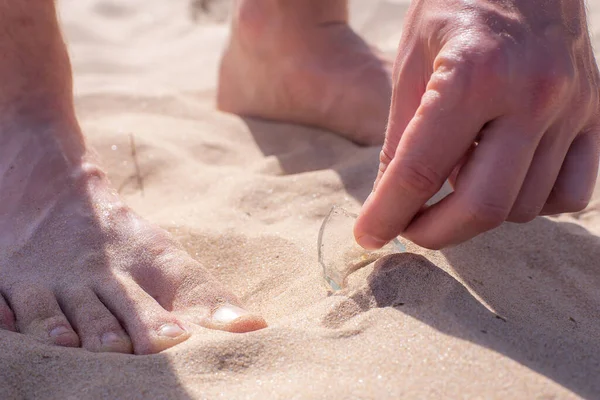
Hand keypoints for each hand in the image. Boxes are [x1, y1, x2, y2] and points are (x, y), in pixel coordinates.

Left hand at [354, 0, 599, 249]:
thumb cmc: (455, 7)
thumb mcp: (410, 63)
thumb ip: (401, 137)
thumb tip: (390, 201)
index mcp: (474, 74)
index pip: (420, 170)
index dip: (386, 213)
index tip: (367, 236)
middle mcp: (533, 94)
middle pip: (482, 206)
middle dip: (434, 232)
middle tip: (408, 227)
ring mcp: (573, 107)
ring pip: (523, 206)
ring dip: (477, 214)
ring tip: (451, 189)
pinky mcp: (596, 115)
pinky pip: (568, 192)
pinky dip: (529, 202)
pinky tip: (501, 180)